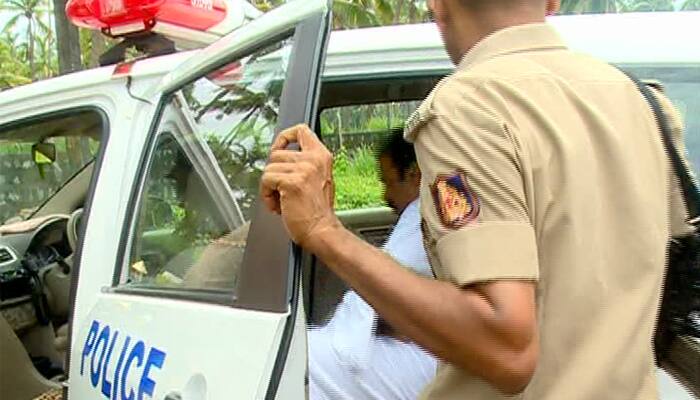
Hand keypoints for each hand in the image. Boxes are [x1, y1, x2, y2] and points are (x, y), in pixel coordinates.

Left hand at [261, 124, 339, 248]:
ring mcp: (303, 169)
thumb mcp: (318, 179)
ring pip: (269, 168)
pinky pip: (266, 181)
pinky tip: (278, 206)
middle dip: (274, 173)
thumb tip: (280, 158)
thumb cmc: (317, 212)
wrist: (321, 231)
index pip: (300, 130)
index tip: (279, 149)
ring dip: (270, 188)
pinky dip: (266, 196)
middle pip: (276, 154)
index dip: (284, 137)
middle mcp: (314, 159)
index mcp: (321, 156)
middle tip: (282, 192)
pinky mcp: (291, 182)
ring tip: (282, 201)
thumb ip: (303, 164)